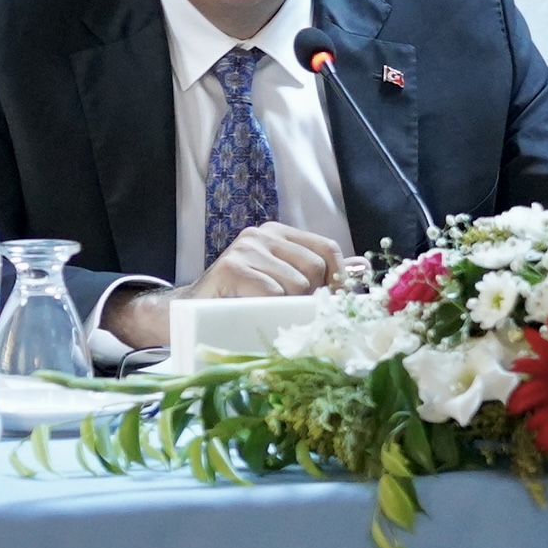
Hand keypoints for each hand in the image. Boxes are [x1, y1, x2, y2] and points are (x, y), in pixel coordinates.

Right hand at [105, 225, 346, 348]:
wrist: (187, 312)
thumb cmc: (238, 301)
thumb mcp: (281, 282)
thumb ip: (318, 274)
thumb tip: (360, 269)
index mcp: (279, 234)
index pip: (326, 249)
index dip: (337, 279)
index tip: (331, 303)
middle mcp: (263, 234)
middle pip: (315, 269)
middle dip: (310, 298)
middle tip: (290, 313)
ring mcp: (246, 248)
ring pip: (296, 285)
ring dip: (287, 308)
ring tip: (267, 314)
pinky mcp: (232, 267)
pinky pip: (272, 294)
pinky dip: (269, 310)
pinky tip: (254, 312)